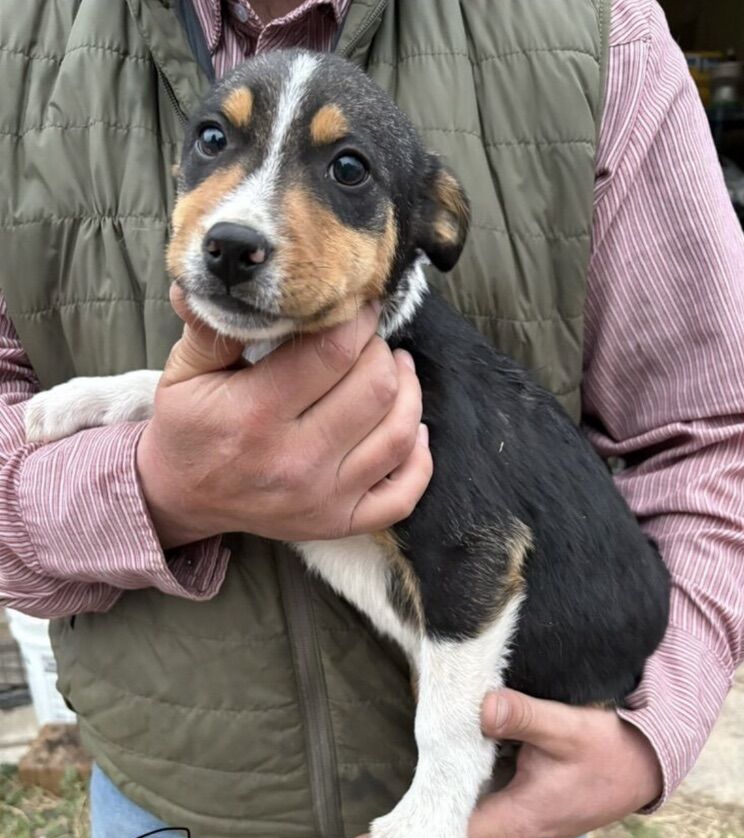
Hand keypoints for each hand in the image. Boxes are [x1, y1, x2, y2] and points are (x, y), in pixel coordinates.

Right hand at [137, 284, 432, 547]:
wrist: (182, 498)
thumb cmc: (188, 428)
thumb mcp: (183, 372)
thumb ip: (212, 325)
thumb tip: (230, 267)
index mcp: (255, 415)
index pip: (333, 353)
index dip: (357, 320)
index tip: (356, 306)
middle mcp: (295, 461)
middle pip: (376, 389)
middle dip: (380, 352)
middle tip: (367, 341)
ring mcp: (323, 498)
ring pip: (399, 434)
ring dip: (408, 392)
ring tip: (394, 368)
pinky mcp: (339, 523)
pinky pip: (403, 495)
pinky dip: (419, 458)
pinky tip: (411, 428)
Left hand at [348, 689, 662, 837]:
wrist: (646, 769)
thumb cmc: (609, 751)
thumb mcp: (568, 727)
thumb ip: (524, 717)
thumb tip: (483, 707)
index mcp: (519, 819)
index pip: (451, 837)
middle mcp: (515, 833)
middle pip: (451, 837)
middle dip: (412, 834)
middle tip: (367, 833)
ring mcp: (520, 827)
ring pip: (466, 828)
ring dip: (433, 823)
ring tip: (389, 823)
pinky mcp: (525, 815)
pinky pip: (481, 817)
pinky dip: (456, 811)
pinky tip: (433, 800)